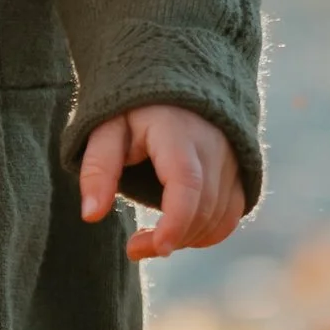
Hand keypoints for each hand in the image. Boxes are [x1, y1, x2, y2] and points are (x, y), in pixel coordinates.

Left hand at [79, 105, 245, 261]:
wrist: (175, 81)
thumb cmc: (134, 109)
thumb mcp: (106, 129)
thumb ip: (98, 169)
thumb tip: (91, 216)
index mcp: (178, 131)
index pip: (187, 181)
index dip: (175, 220)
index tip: (154, 248)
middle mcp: (214, 146)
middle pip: (203, 207)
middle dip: (170, 238)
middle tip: (133, 248)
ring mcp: (232, 160)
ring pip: (219, 217)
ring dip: (186, 239)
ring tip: (150, 239)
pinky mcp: (239, 173)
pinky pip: (231, 216)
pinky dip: (207, 234)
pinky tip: (178, 234)